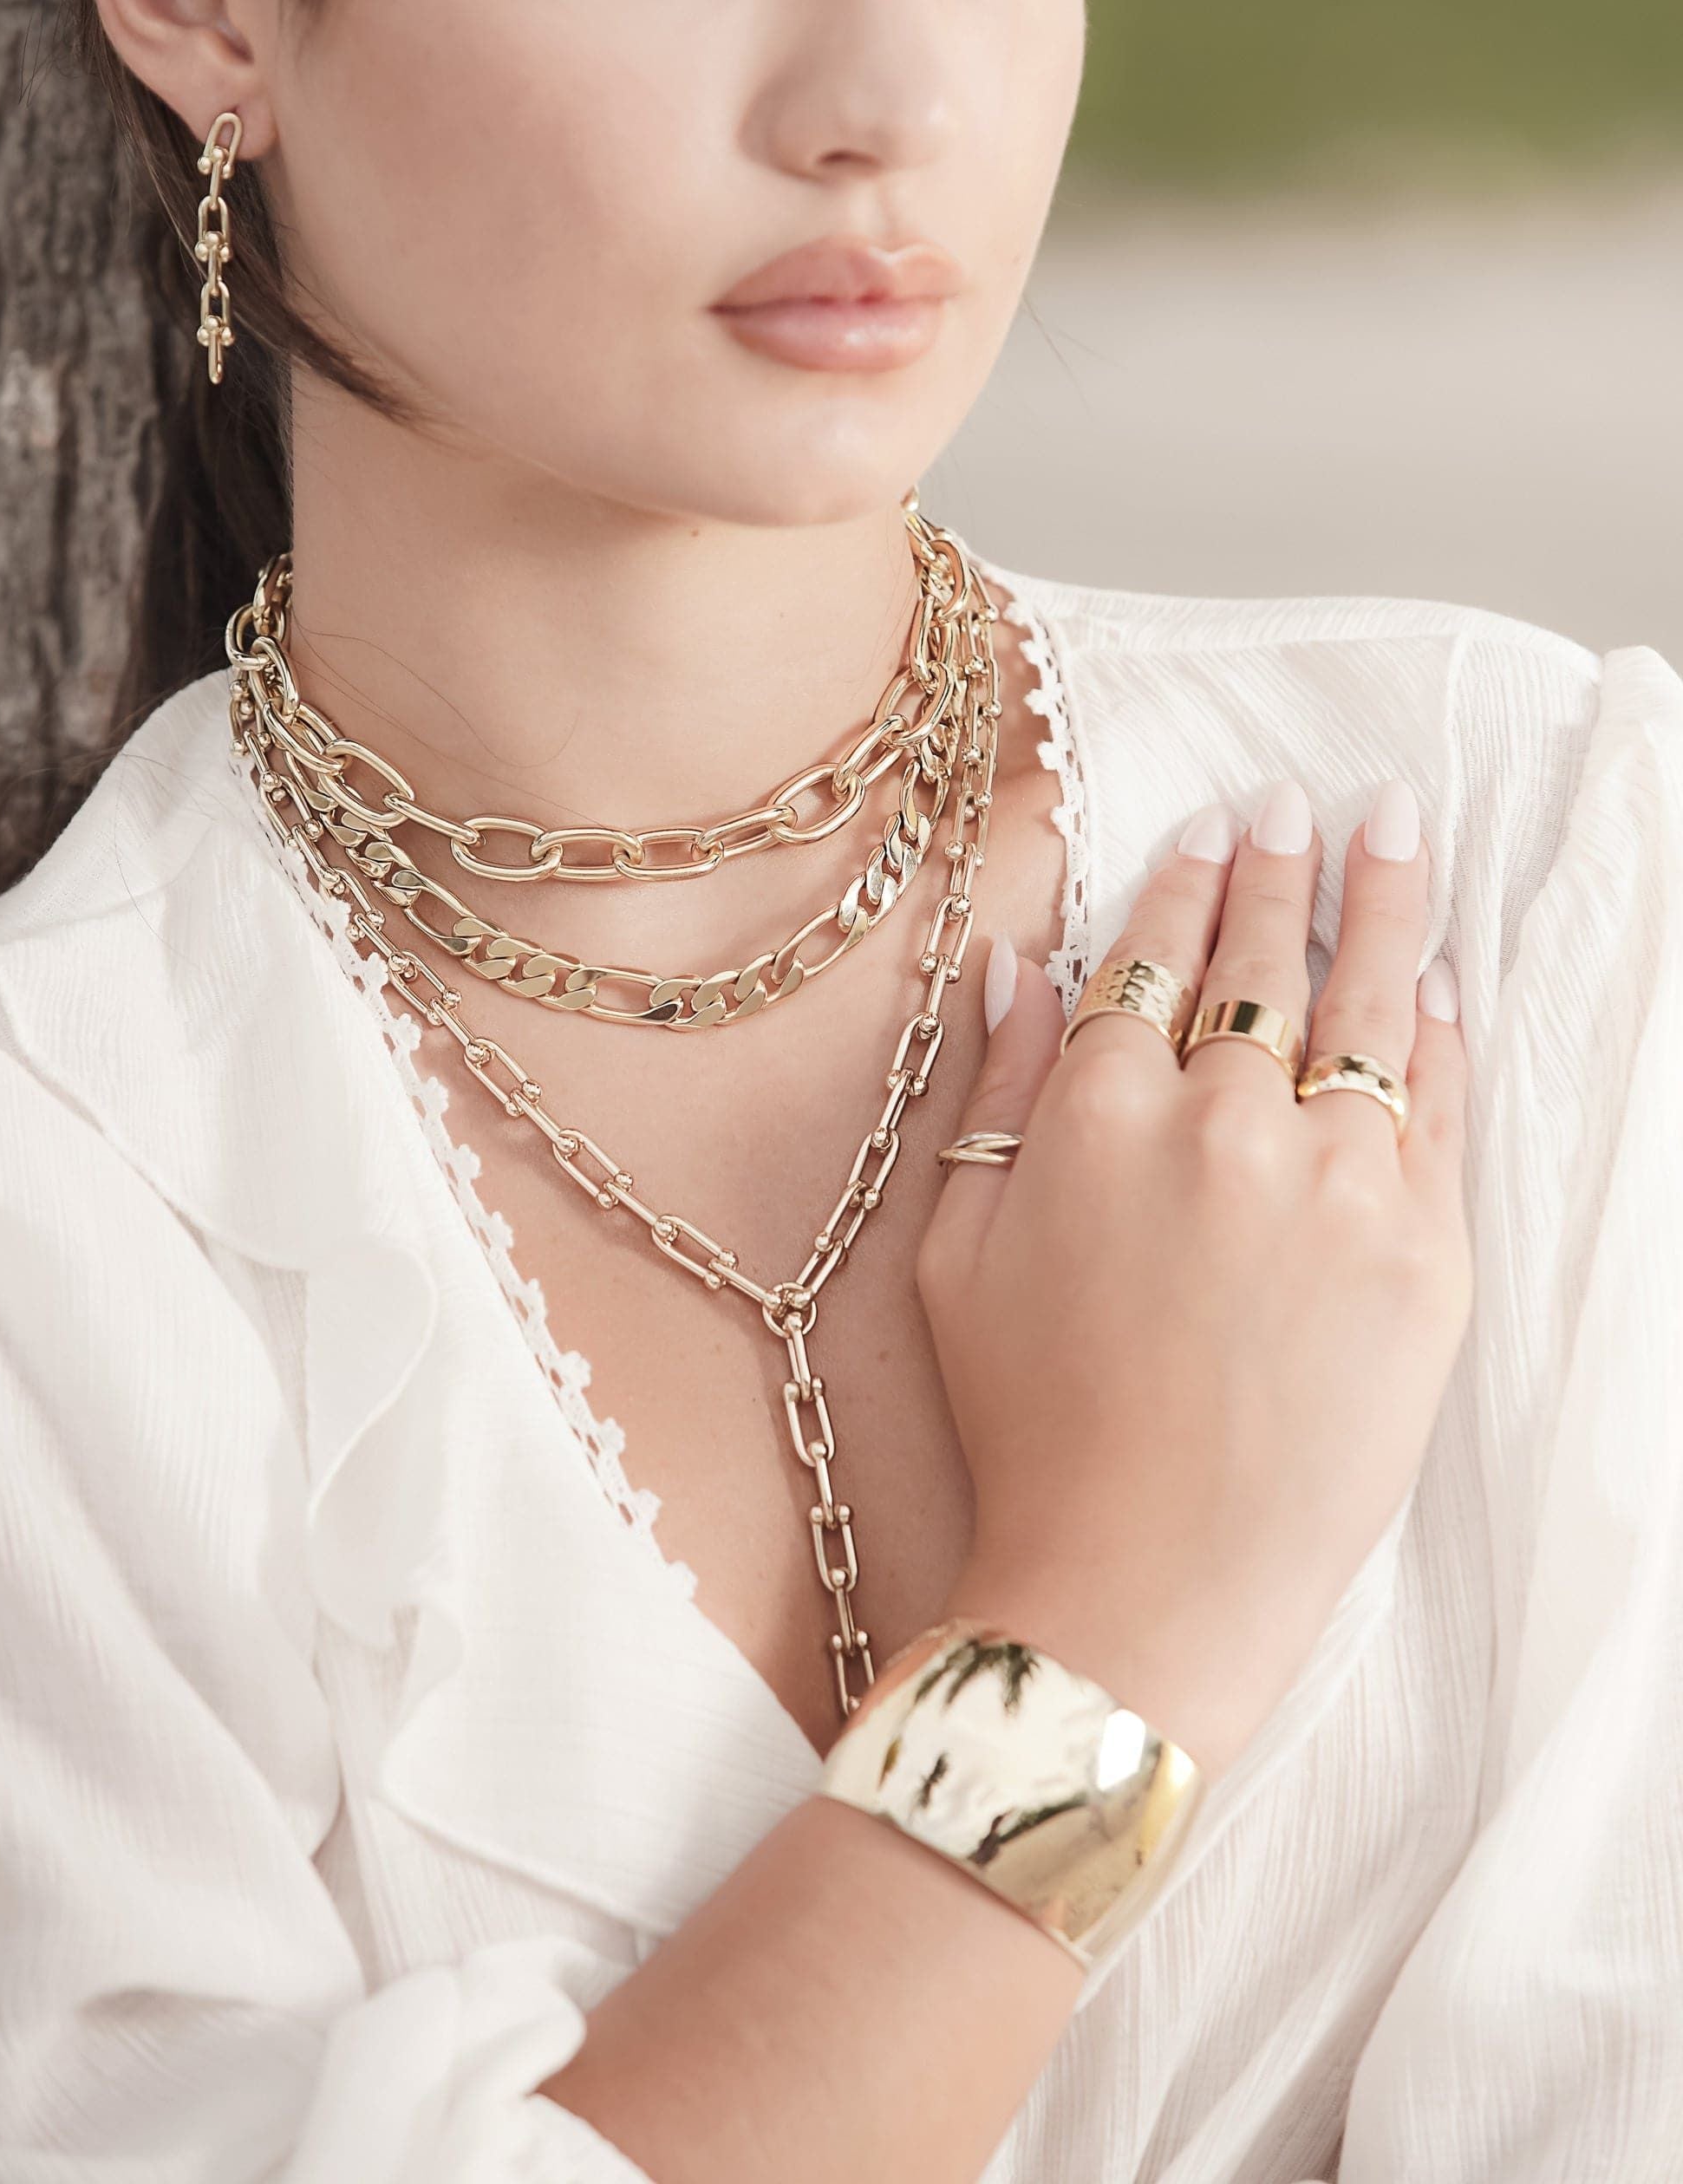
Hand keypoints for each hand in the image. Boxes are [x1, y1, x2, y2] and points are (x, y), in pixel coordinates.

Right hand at [918, 779, 1471, 1780]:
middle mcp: (1221, 1120)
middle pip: (1262, 959)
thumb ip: (996, 1093)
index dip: (1185, 884)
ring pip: (1368, 1004)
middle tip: (1303, 807)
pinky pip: (1438, 1107)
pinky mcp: (1423, 1252)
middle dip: (1282, 868)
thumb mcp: (957, 1253)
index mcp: (1096, 1110)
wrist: (1142, 1587)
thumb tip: (1018, 966)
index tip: (1213, 831)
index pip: (1151, 957)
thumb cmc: (1031, 1430)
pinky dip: (1438, 1032)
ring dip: (1382, 904)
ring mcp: (1333, 1181)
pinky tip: (1437, 982)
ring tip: (1395, 831)